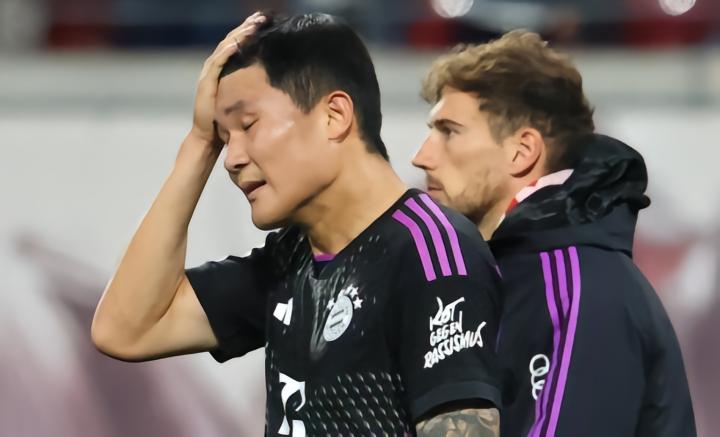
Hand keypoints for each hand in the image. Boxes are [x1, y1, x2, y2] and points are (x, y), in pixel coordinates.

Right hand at [189, 12, 265, 146]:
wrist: (208, 134)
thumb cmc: (224, 118)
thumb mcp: (239, 97)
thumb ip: (247, 86)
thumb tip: (268, 81)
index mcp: (222, 68)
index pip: (236, 44)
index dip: (247, 31)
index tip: (262, 21)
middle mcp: (213, 67)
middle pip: (231, 41)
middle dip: (246, 27)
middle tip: (260, 16)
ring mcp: (208, 73)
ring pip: (225, 48)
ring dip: (239, 35)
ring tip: (252, 26)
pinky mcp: (206, 83)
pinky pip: (217, 63)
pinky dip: (226, 52)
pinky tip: (236, 44)